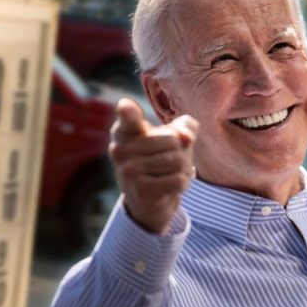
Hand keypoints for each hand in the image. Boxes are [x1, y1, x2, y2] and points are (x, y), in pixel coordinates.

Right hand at [108, 98, 198, 234]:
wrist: (146, 199)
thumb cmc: (159, 159)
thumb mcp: (171, 137)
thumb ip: (184, 128)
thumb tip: (186, 136)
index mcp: (124, 131)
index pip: (126, 116)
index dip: (127, 110)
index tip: (125, 106)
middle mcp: (120, 150)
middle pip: (173, 140)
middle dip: (182, 152)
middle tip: (170, 160)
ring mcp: (128, 171)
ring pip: (177, 161)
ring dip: (183, 169)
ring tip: (170, 173)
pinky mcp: (141, 190)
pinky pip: (178, 180)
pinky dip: (182, 183)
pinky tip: (170, 186)